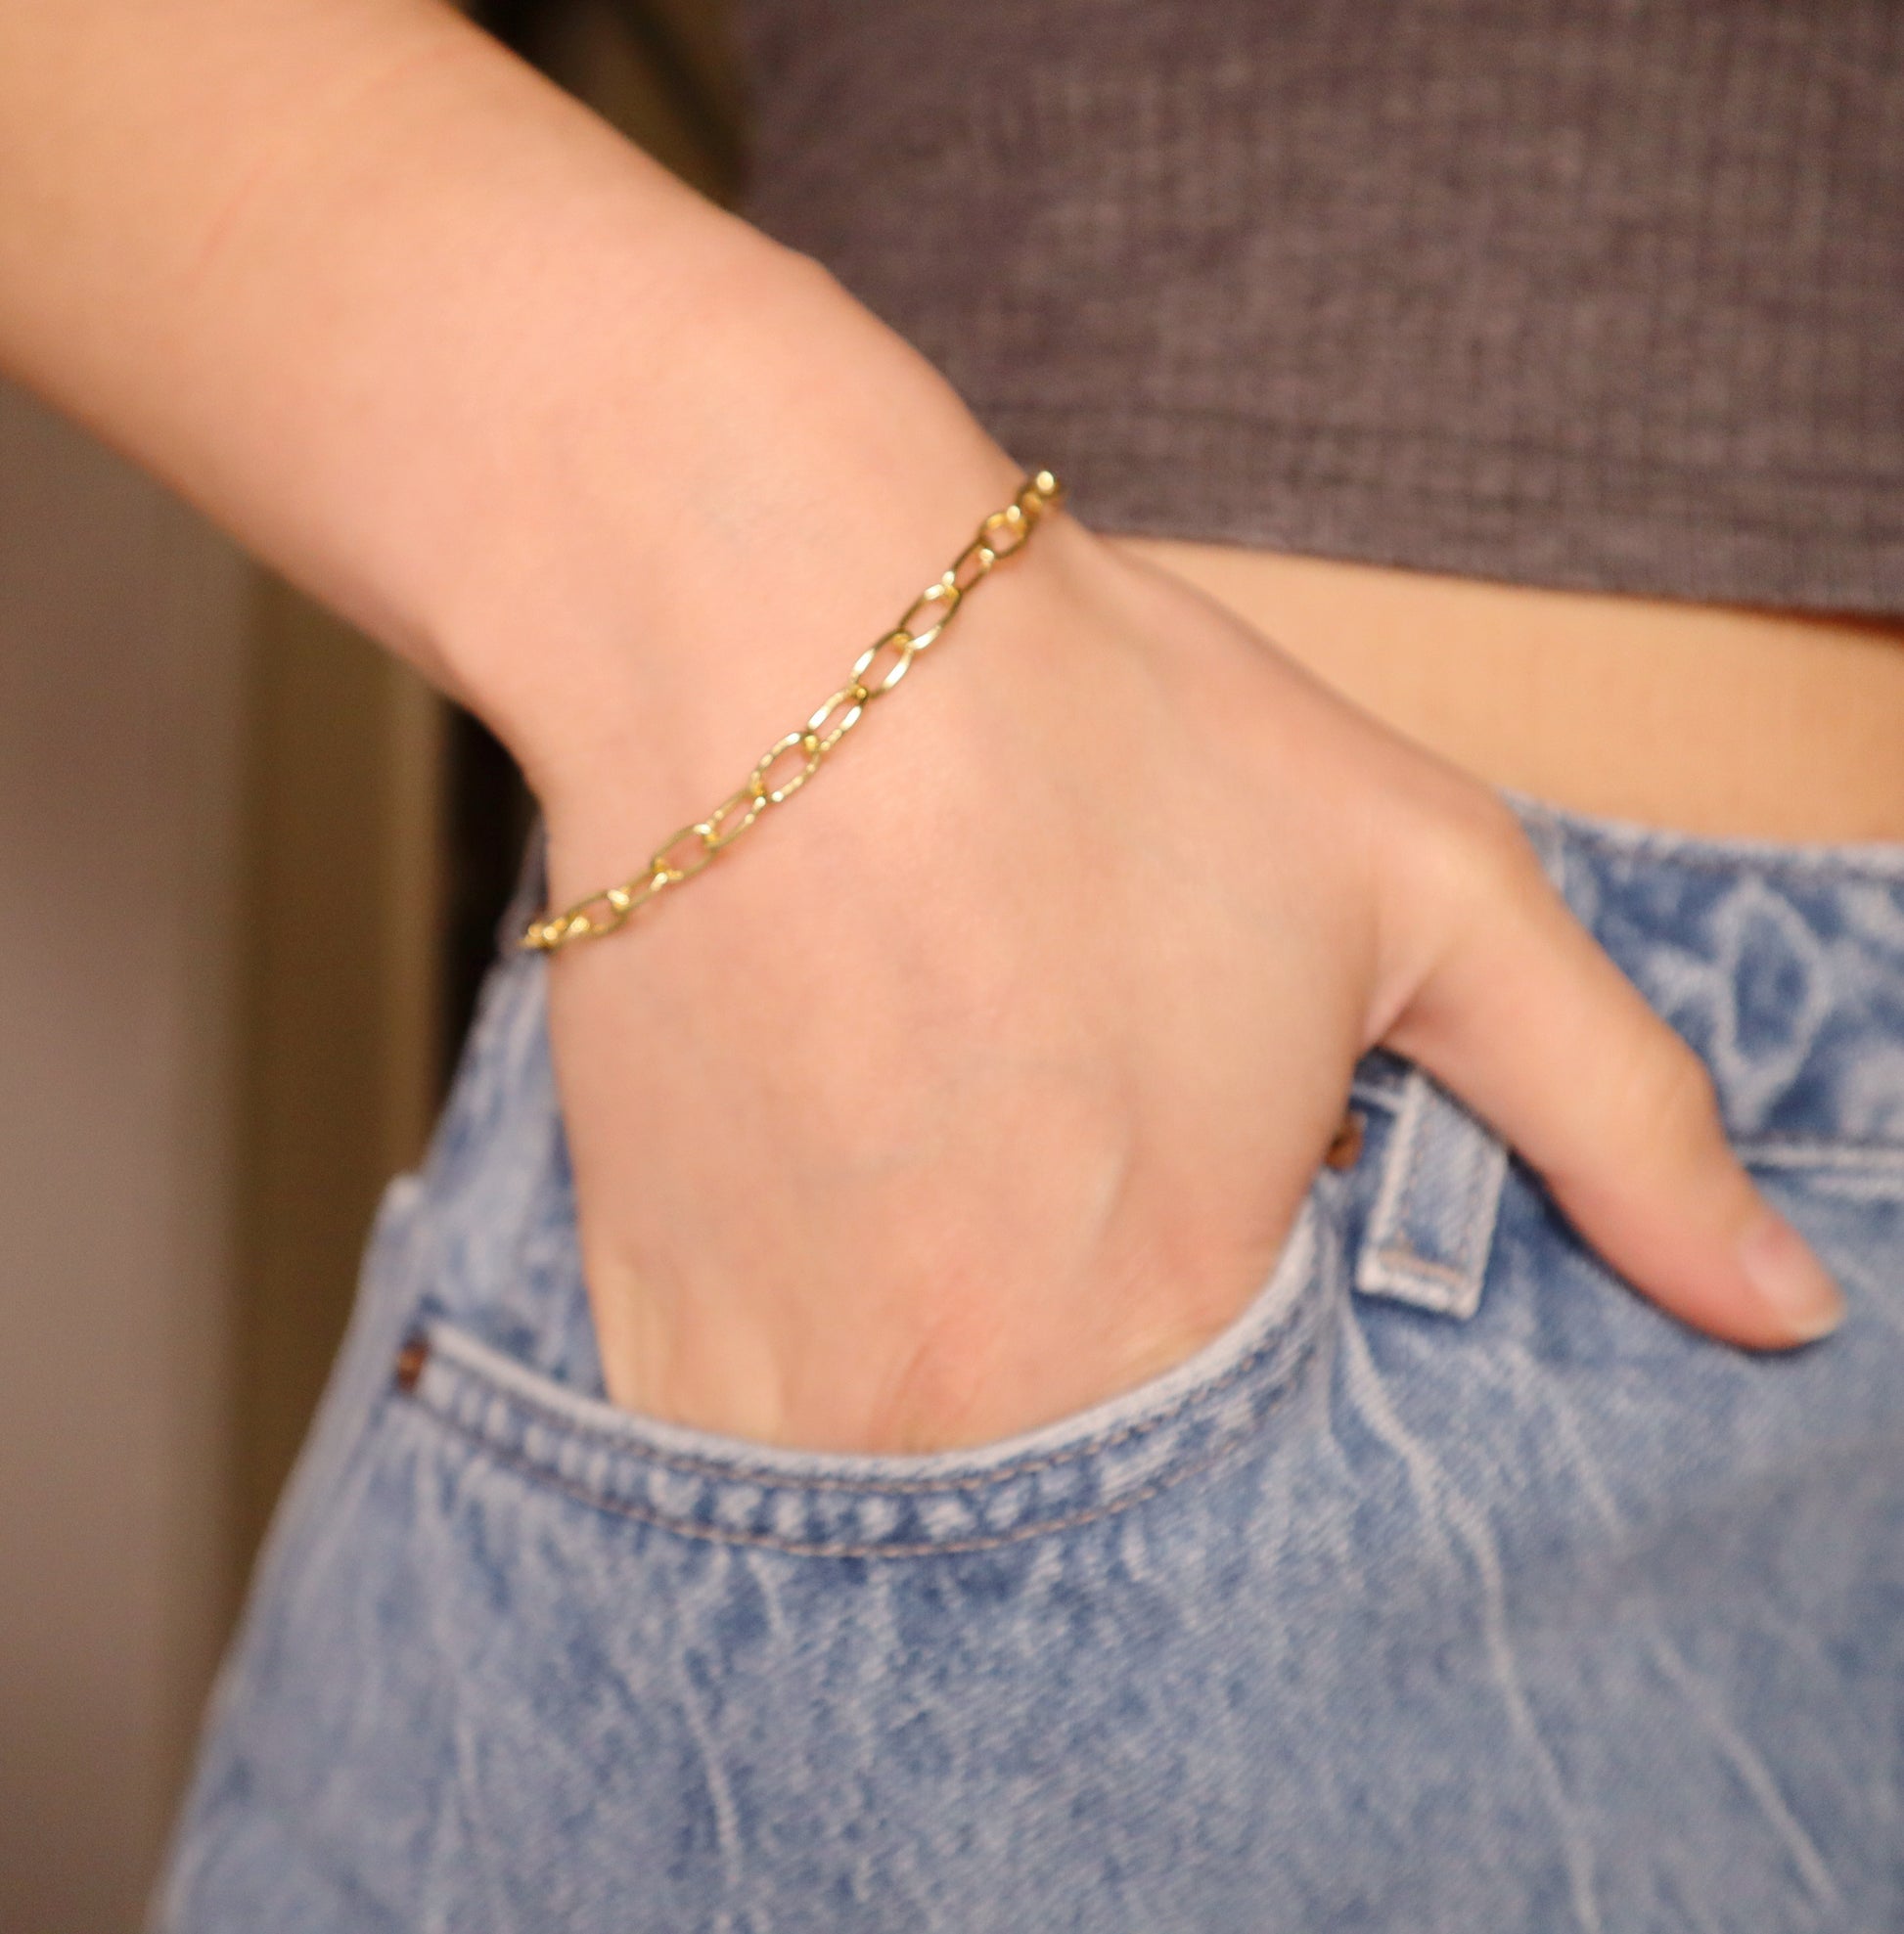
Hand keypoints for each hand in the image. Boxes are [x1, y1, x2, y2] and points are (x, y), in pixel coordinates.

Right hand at [537, 509, 1844, 1451]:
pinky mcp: (649, 1329)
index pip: (1275, 1515)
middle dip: (1122, 1387)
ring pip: (921, 1495)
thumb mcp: (1424, 892)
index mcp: (1170, 1333)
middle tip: (1085, 1181)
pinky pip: (764, 1451)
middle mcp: (960, 1413)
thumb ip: (1625, 1124)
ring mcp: (782, 1389)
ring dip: (969, 1384)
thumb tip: (1780, 1305)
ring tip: (965, 1180)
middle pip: (1090, 1514)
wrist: (760, 625)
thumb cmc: (1098, 735)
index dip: (1268, 1358)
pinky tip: (849, 1204)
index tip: (1233, 1239)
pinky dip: (833, 1366)